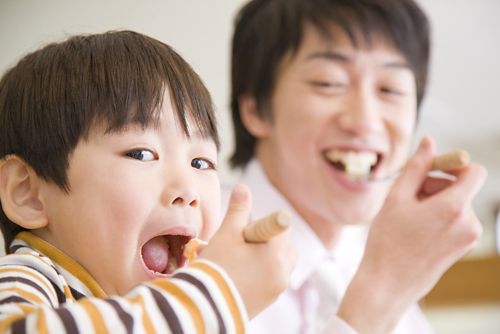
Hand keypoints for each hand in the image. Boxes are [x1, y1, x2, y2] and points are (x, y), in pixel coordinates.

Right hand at [199, 183, 296, 317]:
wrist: (203, 307)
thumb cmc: (215, 267)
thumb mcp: (226, 234)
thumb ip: (238, 210)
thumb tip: (243, 187)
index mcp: (276, 253)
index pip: (282, 226)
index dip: (264, 223)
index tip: (247, 230)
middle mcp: (283, 271)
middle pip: (285, 245)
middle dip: (268, 240)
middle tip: (242, 245)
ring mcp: (277, 289)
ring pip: (280, 263)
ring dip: (266, 257)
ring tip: (240, 260)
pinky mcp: (269, 301)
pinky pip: (272, 280)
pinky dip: (262, 273)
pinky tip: (239, 274)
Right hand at [338, 137, 486, 333]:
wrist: (388, 284)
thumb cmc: (388, 241)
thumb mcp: (397, 198)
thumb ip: (416, 167)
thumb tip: (429, 143)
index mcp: (454, 208)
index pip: (474, 172)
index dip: (454, 165)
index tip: (432, 170)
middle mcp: (468, 223)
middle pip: (460, 188)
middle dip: (436, 185)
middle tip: (407, 196)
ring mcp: (467, 238)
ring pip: (456, 204)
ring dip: (434, 202)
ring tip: (407, 215)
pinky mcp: (462, 248)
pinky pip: (455, 220)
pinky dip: (437, 217)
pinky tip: (415, 228)